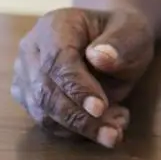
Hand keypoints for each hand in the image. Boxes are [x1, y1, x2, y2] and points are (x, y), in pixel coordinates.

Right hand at [11, 8, 154, 147]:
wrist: (113, 42)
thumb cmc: (123, 34)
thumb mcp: (133, 32)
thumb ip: (120, 43)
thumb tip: (100, 58)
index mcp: (55, 26)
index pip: (56, 61)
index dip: (77, 87)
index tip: (100, 107)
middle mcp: (32, 50)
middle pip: (44, 92)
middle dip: (79, 117)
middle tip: (113, 132)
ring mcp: (27, 75)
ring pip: (43, 113)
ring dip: (80, 129)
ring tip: (116, 129)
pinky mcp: (30, 98)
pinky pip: (48, 123)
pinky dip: (76, 132)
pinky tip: (105, 126)